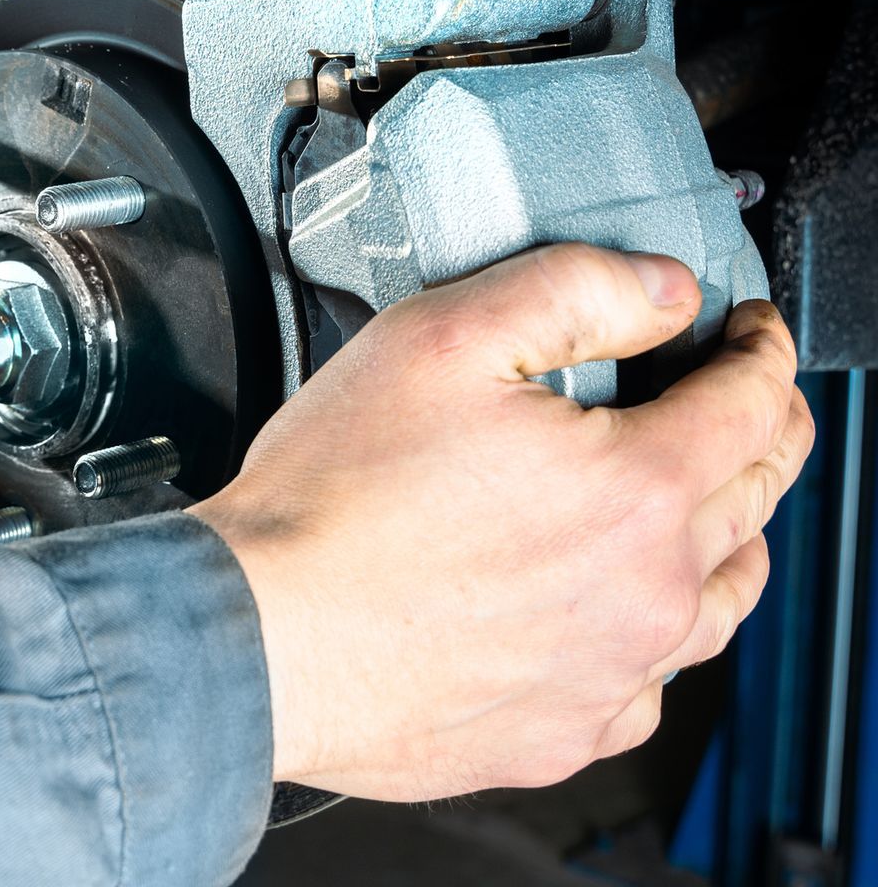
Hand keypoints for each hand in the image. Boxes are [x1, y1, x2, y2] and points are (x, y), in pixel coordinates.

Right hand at [190, 244, 811, 799]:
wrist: (261, 637)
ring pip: (723, 601)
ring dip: (728, 537)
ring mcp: (611, 676)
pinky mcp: (562, 734)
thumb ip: (571, 290)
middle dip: (762, 431)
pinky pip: (652, 687)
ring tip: (702, 505)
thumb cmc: (332, 501)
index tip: (748, 331)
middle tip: (741, 399)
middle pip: (756, 497)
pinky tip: (616, 612)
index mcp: (637, 488)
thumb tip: (663, 289)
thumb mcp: (439, 338)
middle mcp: (649, 593)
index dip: (760, 349)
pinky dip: (656, 638)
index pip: (753, 403)